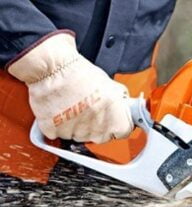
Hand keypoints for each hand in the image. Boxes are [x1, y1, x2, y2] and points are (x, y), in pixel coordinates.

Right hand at [8, 32, 132, 142]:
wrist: (53, 70)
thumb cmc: (81, 75)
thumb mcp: (112, 86)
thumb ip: (119, 101)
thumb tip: (122, 103)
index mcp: (116, 124)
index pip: (122, 132)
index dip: (116, 122)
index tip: (110, 116)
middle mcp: (98, 133)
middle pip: (100, 136)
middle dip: (96, 124)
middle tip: (88, 106)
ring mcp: (76, 134)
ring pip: (79, 135)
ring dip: (76, 124)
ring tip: (72, 104)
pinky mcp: (54, 133)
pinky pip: (58, 132)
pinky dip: (57, 123)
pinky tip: (59, 108)